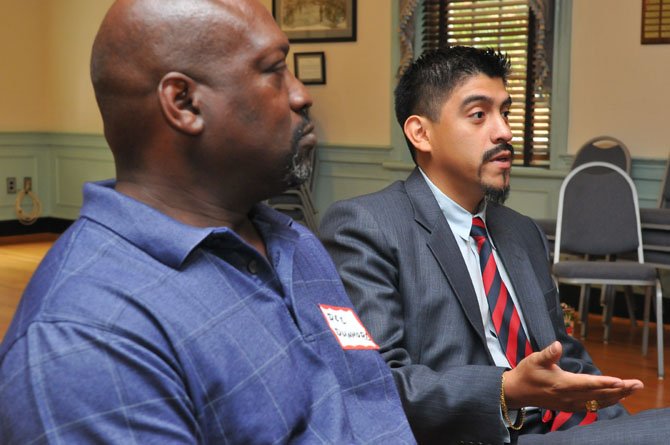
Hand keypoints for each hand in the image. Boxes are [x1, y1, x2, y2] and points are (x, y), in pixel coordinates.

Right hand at [502, 341, 642, 411]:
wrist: (517, 392)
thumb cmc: (526, 373)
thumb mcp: (535, 359)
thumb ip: (548, 353)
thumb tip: (558, 345)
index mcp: (562, 384)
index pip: (588, 384)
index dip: (605, 383)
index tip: (621, 381)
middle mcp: (569, 396)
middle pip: (599, 394)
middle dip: (620, 390)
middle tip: (637, 384)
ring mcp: (570, 403)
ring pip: (598, 402)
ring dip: (617, 396)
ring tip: (632, 390)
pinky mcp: (570, 406)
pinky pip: (593, 406)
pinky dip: (606, 402)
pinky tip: (615, 398)